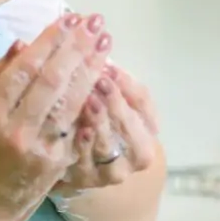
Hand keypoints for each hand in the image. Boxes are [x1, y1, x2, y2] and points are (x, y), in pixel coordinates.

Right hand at [0, 13, 111, 220]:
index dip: (49, 42)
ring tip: (105, 44)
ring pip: (70, 102)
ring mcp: (38, 149)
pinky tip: (104, 78)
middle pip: (52, 81)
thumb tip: (22, 44)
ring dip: (91, 69)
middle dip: (76, 48)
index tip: (68, 19)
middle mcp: (14, 130)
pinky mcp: (57, 163)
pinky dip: (91, 99)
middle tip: (95, 23)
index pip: (24, 69)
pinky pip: (77, 125)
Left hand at [54, 61, 158, 194]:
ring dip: (102, 121)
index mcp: (144, 124)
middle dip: (116, 100)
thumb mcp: (102, 95)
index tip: (109, 64)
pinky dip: (85, 146)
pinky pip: (88, 164)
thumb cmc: (91, 119)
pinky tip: (78, 129)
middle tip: (100, 79)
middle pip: (133, 126)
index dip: (126, 82)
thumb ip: (101, 74)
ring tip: (89, 100)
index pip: (142, 101)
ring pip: (112, 146)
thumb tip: (91, 40)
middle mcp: (136, 150)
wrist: (75, 165)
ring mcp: (113, 169)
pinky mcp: (88, 180)